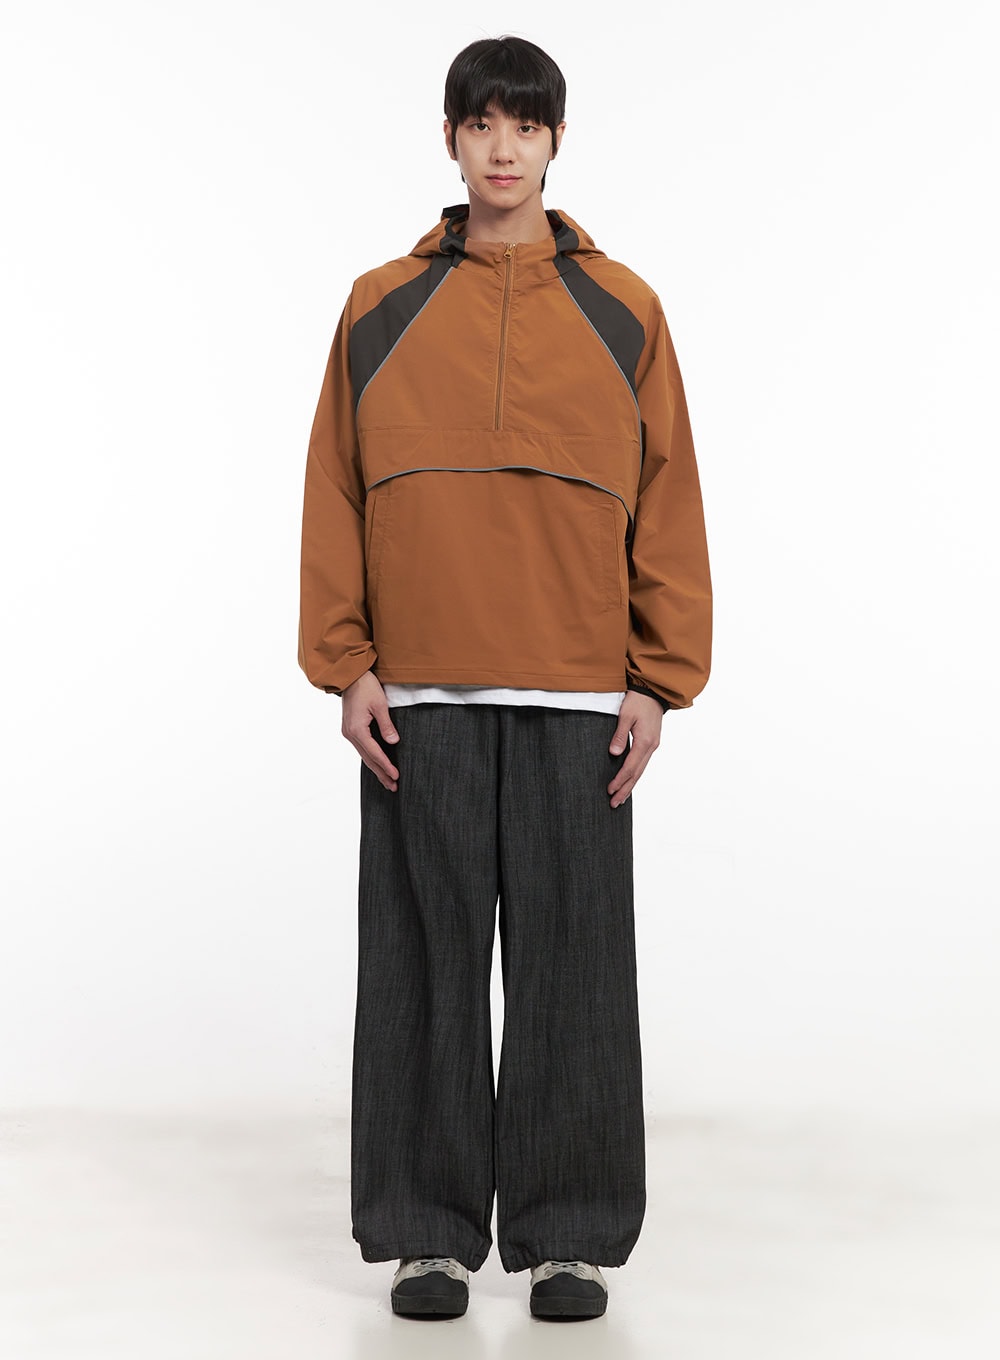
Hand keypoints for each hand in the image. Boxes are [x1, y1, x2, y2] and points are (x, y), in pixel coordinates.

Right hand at [341, 670, 399, 790]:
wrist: (350, 675)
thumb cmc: (366, 686)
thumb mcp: (380, 705)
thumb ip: (387, 725)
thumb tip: (393, 742)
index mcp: (357, 729)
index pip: (375, 753)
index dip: (386, 766)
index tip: (396, 776)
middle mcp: (350, 734)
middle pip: (368, 759)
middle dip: (381, 773)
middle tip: (393, 787)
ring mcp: (348, 732)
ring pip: (364, 755)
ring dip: (376, 768)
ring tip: (386, 781)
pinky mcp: (350, 729)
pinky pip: (361, 748)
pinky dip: (370, 758)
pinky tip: (376, 764)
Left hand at [607, 691, 662, 806]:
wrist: (653, 691)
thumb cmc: (638, 700)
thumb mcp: (625, 714)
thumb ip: (619, 735)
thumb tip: (613, 754)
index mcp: (645, 742)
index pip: (630, 767)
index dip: (619, 780)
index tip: (609, 790)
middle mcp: (651, 747)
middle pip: (637, 774)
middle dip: (625, 790)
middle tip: (614, 804)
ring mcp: (653, 746)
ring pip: (641, 771)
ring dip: (630, 785)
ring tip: (620, 799)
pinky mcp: (651, 743)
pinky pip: (642, 764)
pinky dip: (635, 775)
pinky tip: (629, 781)